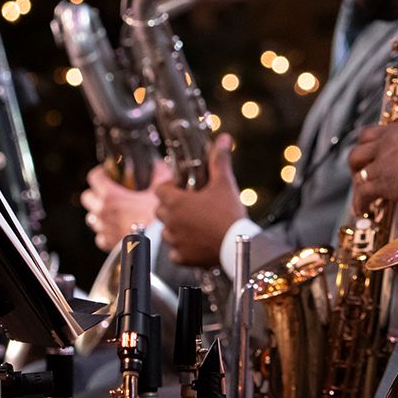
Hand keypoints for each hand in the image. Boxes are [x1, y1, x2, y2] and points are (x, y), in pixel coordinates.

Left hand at [80, 159, 169, 251]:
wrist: (159, 248)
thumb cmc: (158, 220)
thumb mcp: (160, 190)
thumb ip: (159, 174)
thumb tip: (159, 166)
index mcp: (111, 196)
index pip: (94, 178)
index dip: (100, 173)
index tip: (108, 172)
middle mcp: (103, 212)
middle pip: (87, 197)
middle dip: (96, 192)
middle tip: (109, 191)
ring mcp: (104, 229)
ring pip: (92, 217)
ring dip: (99, 212)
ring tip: (113, 211)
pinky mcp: (108, 244)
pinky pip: (99, 236)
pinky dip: (105, 231)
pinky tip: (116, 228)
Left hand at [155, 134, 247, 267]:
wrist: (238, 245)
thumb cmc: (229, 214)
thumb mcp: (224, 183)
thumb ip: (219, 160)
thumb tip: (223, 139)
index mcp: (175, 202)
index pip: (159, 190)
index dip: (169, 187)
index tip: (182, 188)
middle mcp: (170, 222)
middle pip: (160, 210)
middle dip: (172, 207)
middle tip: (191, 205)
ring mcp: (174, 241)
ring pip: (167, 231)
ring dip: (176, 227)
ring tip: (195, 224)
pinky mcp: (181, 258)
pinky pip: (175, 252)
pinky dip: (182, 248)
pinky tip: (196, 242)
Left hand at [348, 122, 397, 212]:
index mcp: (397, 132)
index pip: (368, 134)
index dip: (365, 147)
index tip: (366, 156)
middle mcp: (385, 145)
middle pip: (357, 154)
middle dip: (356, 167)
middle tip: (360, 175)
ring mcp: (382, 164)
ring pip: (358, 176)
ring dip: (358, 188)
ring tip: (361, 199)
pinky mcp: (383, 183)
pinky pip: (363, 194)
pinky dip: (360, 203)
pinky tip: (363, 210)